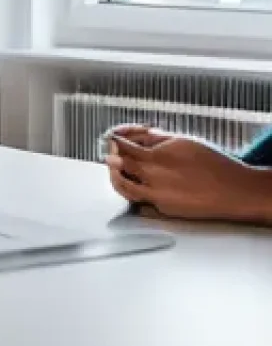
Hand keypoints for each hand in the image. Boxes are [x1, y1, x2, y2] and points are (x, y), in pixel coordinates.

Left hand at [105, 126, 270, 223]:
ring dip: (115, 175)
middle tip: (111, 152)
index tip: (112, 138)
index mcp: (158, 155)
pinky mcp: (163, 209)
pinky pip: (139, 199)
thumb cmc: (214, 164)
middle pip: (119, 165)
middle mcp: (154, 176)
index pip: (123, 146)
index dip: (115, 141)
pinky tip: (132, 183)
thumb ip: (156, 138)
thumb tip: (136, 136)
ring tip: (115, 169)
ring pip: (123, 185)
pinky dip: (131, 190)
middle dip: (112, 156)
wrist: (235, 191)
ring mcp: (157, 195)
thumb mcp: (183, 140)